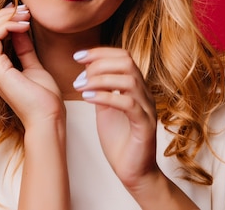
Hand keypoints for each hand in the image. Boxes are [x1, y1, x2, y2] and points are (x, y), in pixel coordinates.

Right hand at [0, 4, 63, 125]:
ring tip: (25, 15)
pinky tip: (23, 26)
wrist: (48, 117)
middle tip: (24, 9)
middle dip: (4, 15)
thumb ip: (24, 48)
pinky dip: (6, 27)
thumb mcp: (34, 65)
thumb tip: (20, 28)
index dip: (4, 18)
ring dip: (5, 19)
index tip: (24, 11)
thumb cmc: (44, 97)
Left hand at [72, 48, 158, 188]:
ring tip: (80, 88)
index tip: (77, 56)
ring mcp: (147, 108)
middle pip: (127, 62)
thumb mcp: (105, 108)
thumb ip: (100, 88)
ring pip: (129, 80)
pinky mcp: (145, 126)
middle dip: (99, 63)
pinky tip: (88, 99)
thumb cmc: (119, 141)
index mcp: (135, 87)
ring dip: (100, 80)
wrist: (134, 172)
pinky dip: (106, 97)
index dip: (100, 52)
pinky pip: (128, 104)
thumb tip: (87, 67)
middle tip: (78, 78)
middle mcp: (144, 94)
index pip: (123, 56)